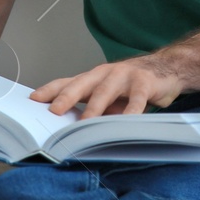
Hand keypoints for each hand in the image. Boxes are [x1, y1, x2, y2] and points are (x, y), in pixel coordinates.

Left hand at [29, 53, 185, 119]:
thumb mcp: (108, 95)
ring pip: (106, 91)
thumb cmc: (131, 86)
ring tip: (85, 122)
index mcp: (92, 78)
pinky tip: (126, 122)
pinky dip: (131, 111)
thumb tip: (67, 129)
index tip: (33, 99)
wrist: (166, 69)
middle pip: (82, 84)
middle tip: (54, 111)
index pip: (66, 82)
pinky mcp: (144, 83)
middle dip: (67, 97)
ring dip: (95, 108)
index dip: (50, 90)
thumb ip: (91, 107)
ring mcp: (124, 76)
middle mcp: (105, 74)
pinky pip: (136, 99)